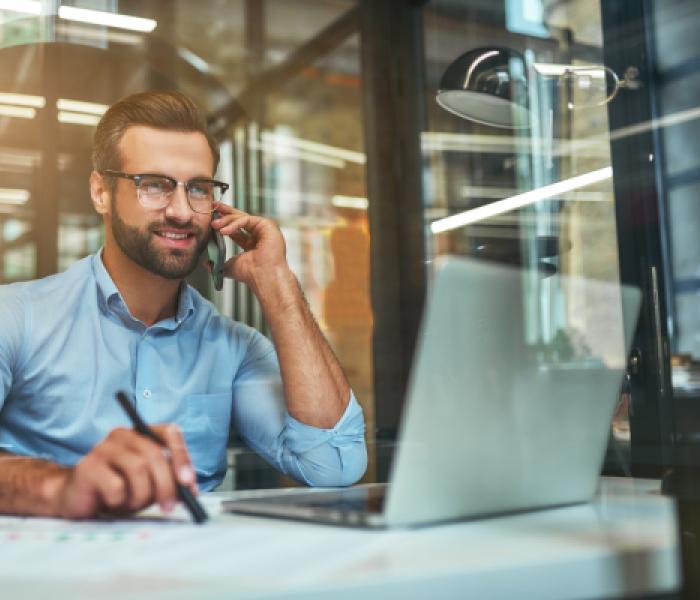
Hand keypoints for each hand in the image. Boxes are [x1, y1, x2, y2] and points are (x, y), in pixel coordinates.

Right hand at [52, 425, 196, 518]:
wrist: (77, 500)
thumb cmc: (120, 490)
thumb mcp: (151, 485)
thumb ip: (171, 482)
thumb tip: (191, 490)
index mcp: (141, 433)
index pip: (169, 432)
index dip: (182, 456)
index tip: (188, 481)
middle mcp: (123, 435)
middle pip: (154, 454)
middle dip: (166, 484)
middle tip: (169, 506)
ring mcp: (103, 448)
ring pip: (138, 468)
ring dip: (141, 494)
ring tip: (132, 504)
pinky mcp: (88, 466)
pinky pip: (116, 485)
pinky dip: (121, 500)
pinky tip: (113, 503)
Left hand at [210, 203, 289, 290]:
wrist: (263, 277)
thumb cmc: (251, 274)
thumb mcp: (229, 266)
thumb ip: (218, 263)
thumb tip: (206, 264)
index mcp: (253, 243)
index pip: (237, 228)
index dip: (224, 222)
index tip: (212, 219)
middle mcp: (260, 235)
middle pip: (240, 218)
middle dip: (225, 212)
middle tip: (213, 207)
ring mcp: (265, 229)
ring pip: (242, 218)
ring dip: (226, 219)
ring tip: (214, 224)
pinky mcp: (267, 225)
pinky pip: (247, 220)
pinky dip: (234, 224)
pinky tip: (224, 231)